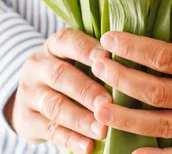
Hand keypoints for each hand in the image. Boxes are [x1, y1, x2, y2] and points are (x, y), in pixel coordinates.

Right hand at [5, 28, 112, 152]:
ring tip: (102, 129)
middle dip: (87, 90)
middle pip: (60, 75)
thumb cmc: (70, 71)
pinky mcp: (27, 120)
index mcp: (53, 45)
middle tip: (108, 102)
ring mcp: (29, 93)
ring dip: (81, 119)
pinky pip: (50, 130)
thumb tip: (131, 62)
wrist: (32, 96)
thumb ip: (97, 58)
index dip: (87, 49)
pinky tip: (88, 146)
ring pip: (55, 106)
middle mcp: (37, 66)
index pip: (67, 40)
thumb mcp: (76, 58)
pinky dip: (70, 139)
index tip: (108, 57)